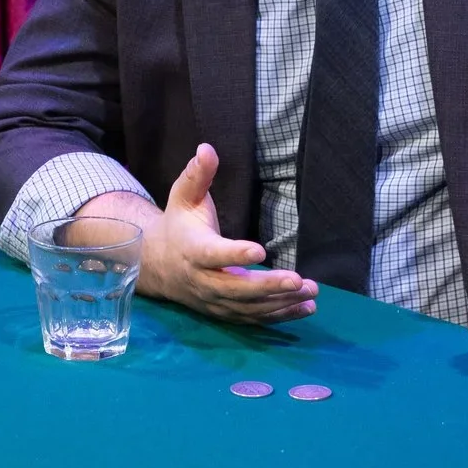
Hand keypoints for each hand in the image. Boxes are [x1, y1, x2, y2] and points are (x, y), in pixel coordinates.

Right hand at [96, 144, 315, 324]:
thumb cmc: (178, 224)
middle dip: (268, 286)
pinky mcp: (224, 312)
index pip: (213, 254)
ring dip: (281, 302)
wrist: (157, 264)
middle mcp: (202, 280)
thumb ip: (197, 175)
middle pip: (235, 288)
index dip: (234, 254)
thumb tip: (207, 148)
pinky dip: (280, 316)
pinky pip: (253, 318)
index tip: (260, 251)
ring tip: (311, 293)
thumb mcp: (183, 196)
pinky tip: (305, 307)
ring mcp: (213, 300)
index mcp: (192, 249)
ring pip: (248, 307)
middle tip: (298, 280)